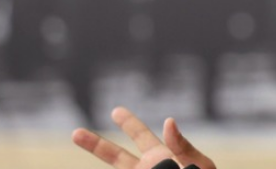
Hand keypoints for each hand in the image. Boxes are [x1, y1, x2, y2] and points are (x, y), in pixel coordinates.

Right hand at [72, 106, 215, 168]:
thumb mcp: (199, 164)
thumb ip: (183, 146)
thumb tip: (168, 121)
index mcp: (160, 155)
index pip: (139, 135)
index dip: (128, 123)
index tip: (116, 112)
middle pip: (116, 156)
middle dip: (96, 145)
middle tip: (76, 133)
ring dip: (101, 161)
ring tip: (81, 145)